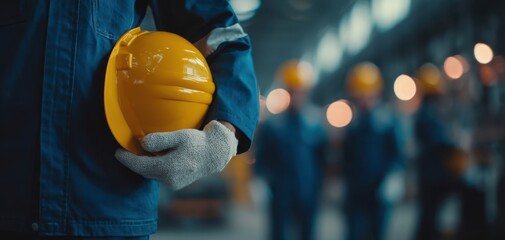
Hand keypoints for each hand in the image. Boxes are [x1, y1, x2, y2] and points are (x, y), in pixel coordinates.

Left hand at [115, 120, 237, 189]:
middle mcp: (169, 180)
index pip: (139, 165)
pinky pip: (160, 175)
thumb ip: (160, 140)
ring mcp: (173, 183)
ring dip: (144, 164)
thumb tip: (143, 144)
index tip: (117, 151)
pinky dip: (154, 167)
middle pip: (144, 171)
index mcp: (167, 169)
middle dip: (133, 162)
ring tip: (139, 153)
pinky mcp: (177, 183)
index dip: (126, 159)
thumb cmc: (198, 142)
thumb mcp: (179, 136)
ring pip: (152, 174)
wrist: (215, 154)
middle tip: (125, 151)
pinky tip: (155, 158)